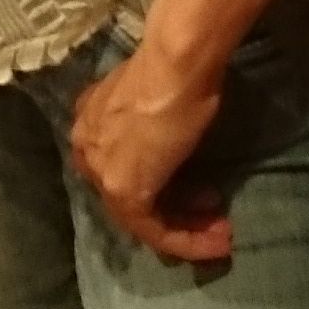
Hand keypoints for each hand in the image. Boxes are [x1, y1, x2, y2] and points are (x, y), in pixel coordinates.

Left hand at [68, 38, 234, 265]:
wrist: (174, 67)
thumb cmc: (175, 72)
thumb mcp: (158, 98)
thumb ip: (152, 123)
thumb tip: (173, 143)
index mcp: (90, 121)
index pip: (121, 164)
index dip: (161, 179)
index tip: (196, 182)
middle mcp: (87, 147)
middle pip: (129, 193)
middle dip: (174, 206)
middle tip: (211, 211)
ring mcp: (102, 172)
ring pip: (140, 216)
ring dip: (185, 228)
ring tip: (221, 231)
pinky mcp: (125, 192)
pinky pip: (154, 230)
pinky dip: (186, 240)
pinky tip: (215, 240)